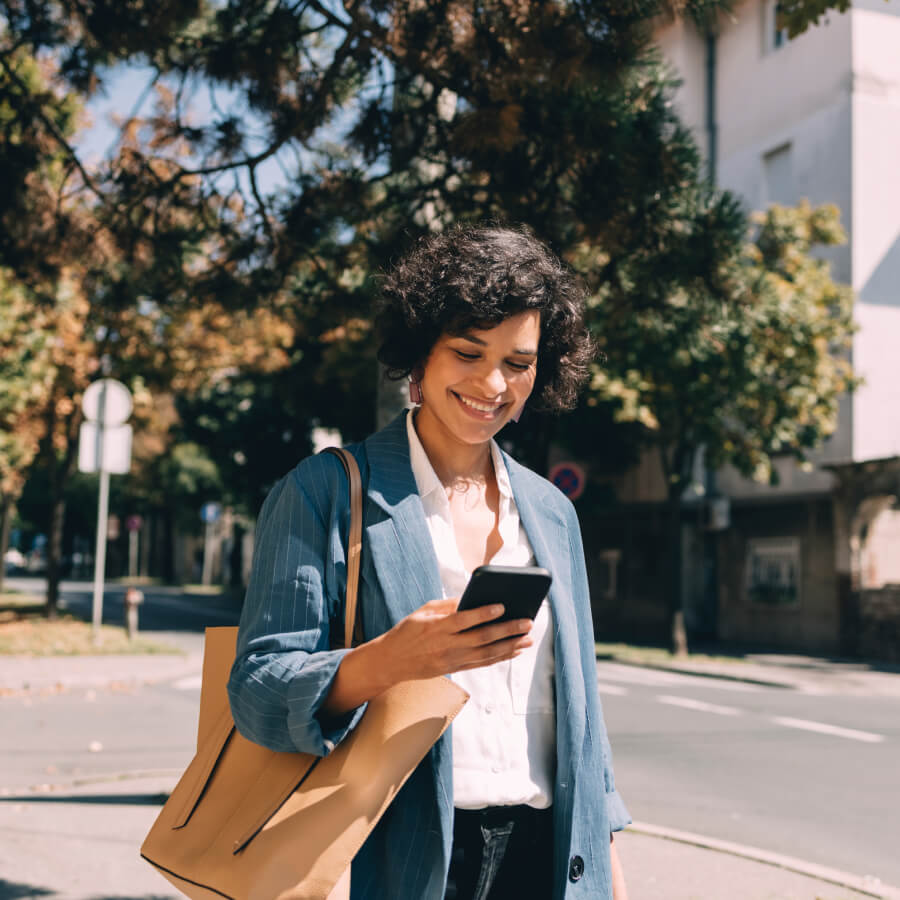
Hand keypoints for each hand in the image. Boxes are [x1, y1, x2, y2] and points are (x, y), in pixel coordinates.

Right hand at [377, 597, 533, 683]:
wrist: (392, 661)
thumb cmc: (409, 630)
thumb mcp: (423, 610)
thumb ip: (448, 605)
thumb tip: (472, 598)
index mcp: (437, 627)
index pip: (463, 620)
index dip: (483, 614)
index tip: (502, 606)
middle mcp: (446, 645)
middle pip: (481, 639)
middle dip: (507, 630)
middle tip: (527, 622)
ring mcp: (452, 660)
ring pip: (486, 654)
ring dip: (510, 646)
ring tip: (528, 639)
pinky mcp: (455, 668)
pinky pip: (482, 664)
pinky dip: (500, 658)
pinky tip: (514, 651)